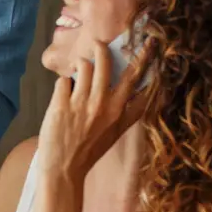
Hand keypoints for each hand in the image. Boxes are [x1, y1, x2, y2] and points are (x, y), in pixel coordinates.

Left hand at [37, 44, 148, 183]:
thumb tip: (144, 90)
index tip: (150, 43)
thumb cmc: (90, 150)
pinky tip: (64, 94)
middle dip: (104, 48)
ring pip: (84, 66)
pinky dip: (63, 84)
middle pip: (107, 64)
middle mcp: (104, 105)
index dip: (144, 59)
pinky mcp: (61, 104)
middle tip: (99, 42)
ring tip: (78, 71)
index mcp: (120, 112)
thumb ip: (129, 111)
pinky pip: (63, 80)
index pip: (137, 79)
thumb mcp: (117, 132)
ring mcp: (82, 104)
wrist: (64, 169)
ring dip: (80, 65)